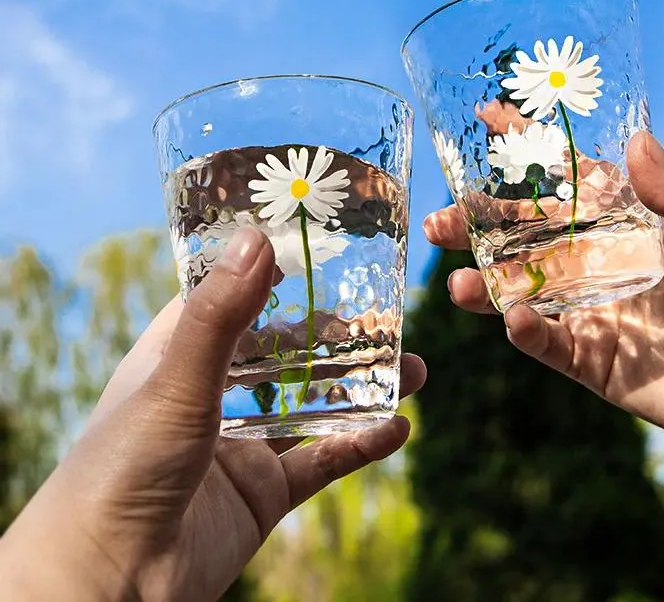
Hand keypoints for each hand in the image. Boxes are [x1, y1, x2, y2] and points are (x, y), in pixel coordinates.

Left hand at [0, 228, 425, 600]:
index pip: (234, 300)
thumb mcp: (175, 381)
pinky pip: (323, 461)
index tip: (325, 248)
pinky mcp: (264, 492)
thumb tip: (259, 238)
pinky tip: (397, 428)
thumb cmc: (119, 471)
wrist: (108, 587)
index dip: (276, 274)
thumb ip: (221, 314)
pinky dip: (361, 444)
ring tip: (415, 370)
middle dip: (337, 337)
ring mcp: (242, 444)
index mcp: (180, 355)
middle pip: (287, 352)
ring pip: (313, 404)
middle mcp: (213, 394)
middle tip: (387, 318)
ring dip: (362, 389)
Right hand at [424, 132, 663, 494]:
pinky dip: (527, 331)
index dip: (526, 149)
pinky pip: (547, 342)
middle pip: (522, 237)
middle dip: (477, 226)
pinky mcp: (589, 356)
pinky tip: (514, 318)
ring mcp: (586, 309)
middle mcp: (593, 261)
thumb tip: (638, 139)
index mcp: (621, 224)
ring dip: (485, 286)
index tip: (489, 117)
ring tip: (456, 283)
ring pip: (521, 291)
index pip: (564, 178)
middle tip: (439, 221)